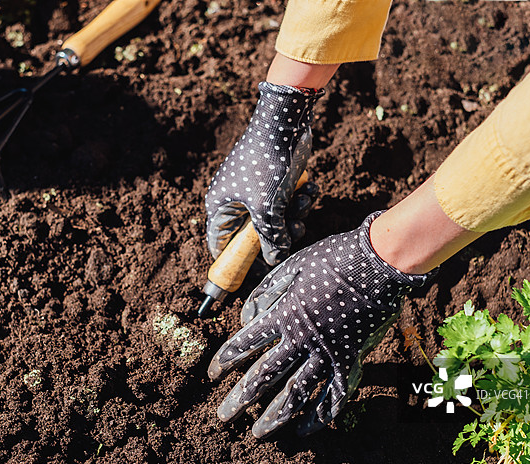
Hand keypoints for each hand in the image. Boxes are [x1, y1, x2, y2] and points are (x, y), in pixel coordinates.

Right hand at [206, 82, 322, 265]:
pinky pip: (285, 203)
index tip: (252, 276)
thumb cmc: (268, 163)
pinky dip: (299, 200)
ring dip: (294, 215)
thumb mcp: (268, 208)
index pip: (220, 245)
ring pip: (275, 220)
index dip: (235, 262)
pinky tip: (309, 188)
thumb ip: (270, 238)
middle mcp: (234, 200)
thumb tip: (275, 258)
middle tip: (294, 229)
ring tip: (302, 201)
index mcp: (220, 206)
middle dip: (279, 234)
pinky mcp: (274, 181)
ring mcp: (255, 190)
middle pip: (254, 236)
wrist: (286, 121)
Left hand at [208, 212, 433, 437]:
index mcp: (283, 315)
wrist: (378, 263)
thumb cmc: (334, 259)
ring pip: (296, 393)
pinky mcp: (351, 361)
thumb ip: (266, 292)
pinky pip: (334, 396)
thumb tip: (248, 318)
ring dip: (275, 416)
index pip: (245, 343)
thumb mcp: (292, 266)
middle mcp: (301, 340)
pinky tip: (304, 429)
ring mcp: (327, 354)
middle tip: (224, 417)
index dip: (226, 359)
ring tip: (258, 433)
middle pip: (264, 376)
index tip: (212, 374)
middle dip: (240, 399)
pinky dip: (319, 415)